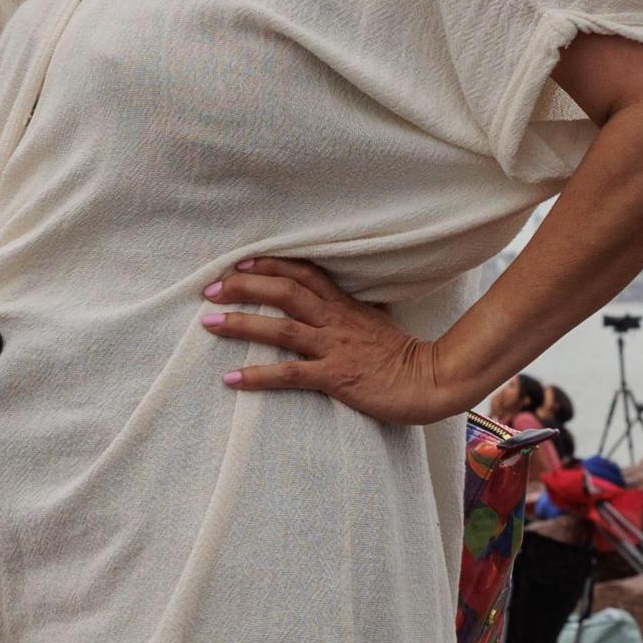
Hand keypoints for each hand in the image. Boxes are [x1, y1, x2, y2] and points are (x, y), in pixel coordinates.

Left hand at [203, 257, 457, 424]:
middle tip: (210, 288)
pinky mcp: (336, 377)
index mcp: (345, 305)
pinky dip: (258, 376)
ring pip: (281, 328)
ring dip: (242, 324)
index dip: (270, 264)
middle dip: (245, 286)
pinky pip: (290, 374)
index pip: (303, 273)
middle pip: (285, 291)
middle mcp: (336, 320)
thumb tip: (335, 302)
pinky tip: (232, 379)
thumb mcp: (377, 323)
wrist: (433, 380)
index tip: (240, 262)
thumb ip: (354, 311)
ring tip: (208, 323)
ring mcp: (335, 347)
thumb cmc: (404, 356)